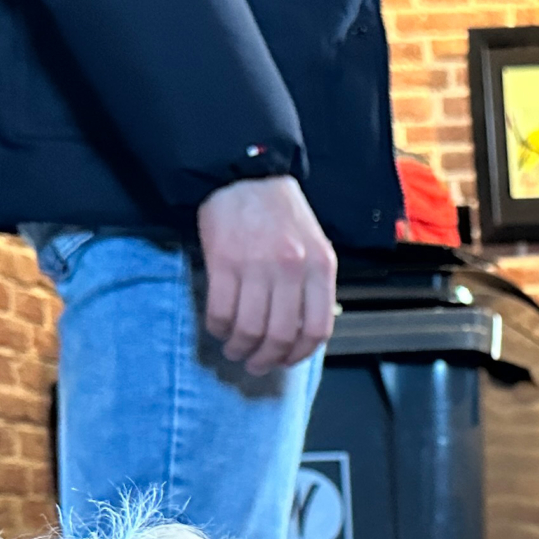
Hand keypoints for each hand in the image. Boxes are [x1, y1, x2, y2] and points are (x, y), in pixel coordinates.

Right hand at [197, 175, 336, 376]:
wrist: (244, 175)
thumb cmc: (279, 213)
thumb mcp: (313, 245)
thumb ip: (313, 285)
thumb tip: (301, 332)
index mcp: (320, 266)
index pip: (316, 329)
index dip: (299, 355)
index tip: (286, 361)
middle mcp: (292, 268)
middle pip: (281, 336)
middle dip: (266, 359)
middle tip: (256, 364)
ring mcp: (257, 265)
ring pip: (250, 329)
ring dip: (240, 348)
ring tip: (235, 349)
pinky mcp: (224, 261)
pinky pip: (221, 311)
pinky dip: (218, 328)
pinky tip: (219, 328)